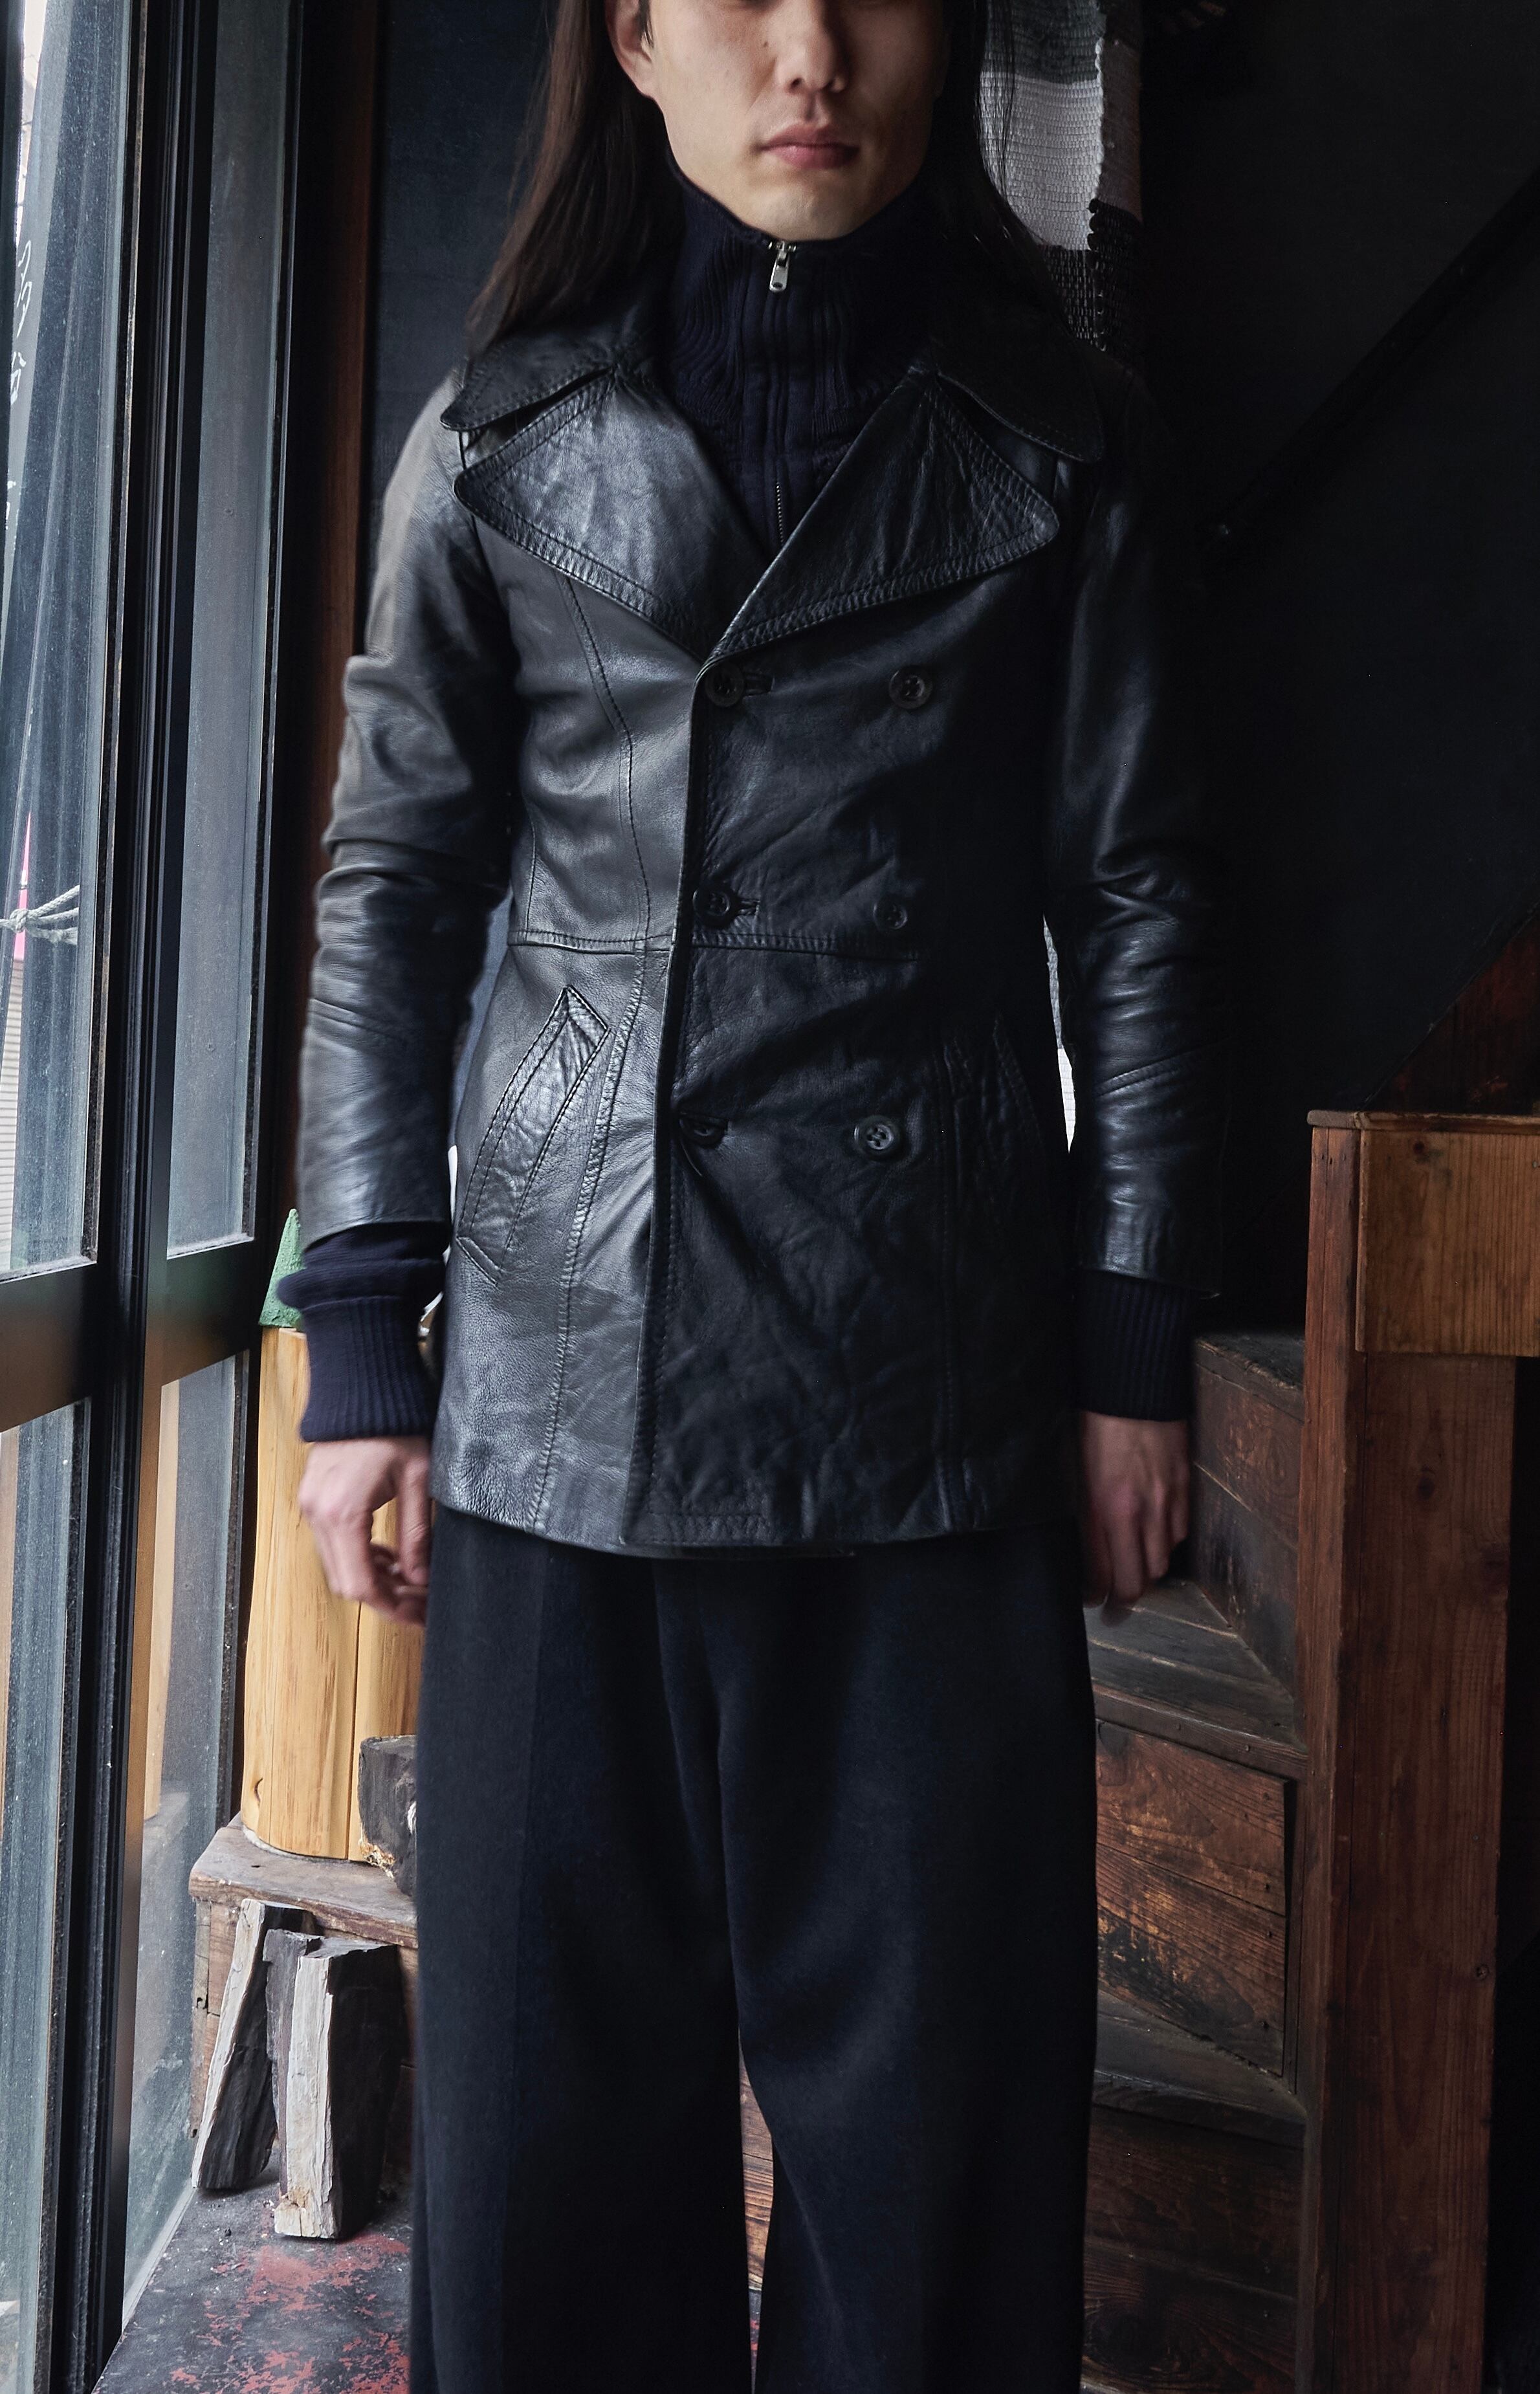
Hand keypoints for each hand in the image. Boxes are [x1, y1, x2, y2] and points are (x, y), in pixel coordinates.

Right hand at [297, 1436, 432, 1626]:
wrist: (363, 1388)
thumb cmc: (395, 1427)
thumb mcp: (418, 1481)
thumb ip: (417, 1534)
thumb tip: (421, 1579)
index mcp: (343, 1513)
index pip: (361, 1583)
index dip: (389, 1606)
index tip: (416, 1615)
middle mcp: (319, 1514)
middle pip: (345, 1580)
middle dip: (383, 1597)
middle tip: (419, 1601)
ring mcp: (311, 1506)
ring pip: (337, 1564)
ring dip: (371, 1577)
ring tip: (410, 1579)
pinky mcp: (314, 1498)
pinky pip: (332, 1543)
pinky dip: (358, 1556)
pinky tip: (387, 1555)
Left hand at [1079, 1413, 1189, 1608]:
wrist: (1134, 1388)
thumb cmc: (1095, 1426)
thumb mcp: (1076, 1475)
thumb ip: (1085, 1518)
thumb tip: (1088, 1553)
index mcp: (1101, 1509)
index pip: (1102, 1575)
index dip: (1097, 1596)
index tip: (1092, 1601)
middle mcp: (1136, 1514)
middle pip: (1138, 1581)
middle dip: (1125, 1598)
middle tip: (1115, 1603)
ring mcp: (1165, 1504)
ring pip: (1162, 1562)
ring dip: (1146, 1572)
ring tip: (1133, 1569)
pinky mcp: (1185, 1490)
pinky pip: (1179, 1534)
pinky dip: (1166, 1543)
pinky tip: (1154, 1534)